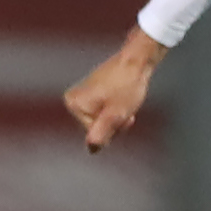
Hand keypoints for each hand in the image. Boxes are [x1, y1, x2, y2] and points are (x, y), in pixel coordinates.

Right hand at [62, 28, 165, 151]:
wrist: (136, 61)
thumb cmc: (127, 85)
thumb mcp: (115, 116)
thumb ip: (101, 134)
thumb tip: (91, 148)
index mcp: (74, 105)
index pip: (94, 135)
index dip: (111, 128)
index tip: (119, 113)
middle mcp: (73, 100)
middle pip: (97, 128)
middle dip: (114, 123)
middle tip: (124, 108)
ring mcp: (83, 96)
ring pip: (103, 121)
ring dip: (118, 117)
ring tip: (125, 102)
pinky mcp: (93, 93)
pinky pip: (105, 112)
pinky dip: (117, 109)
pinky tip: (124, 99)